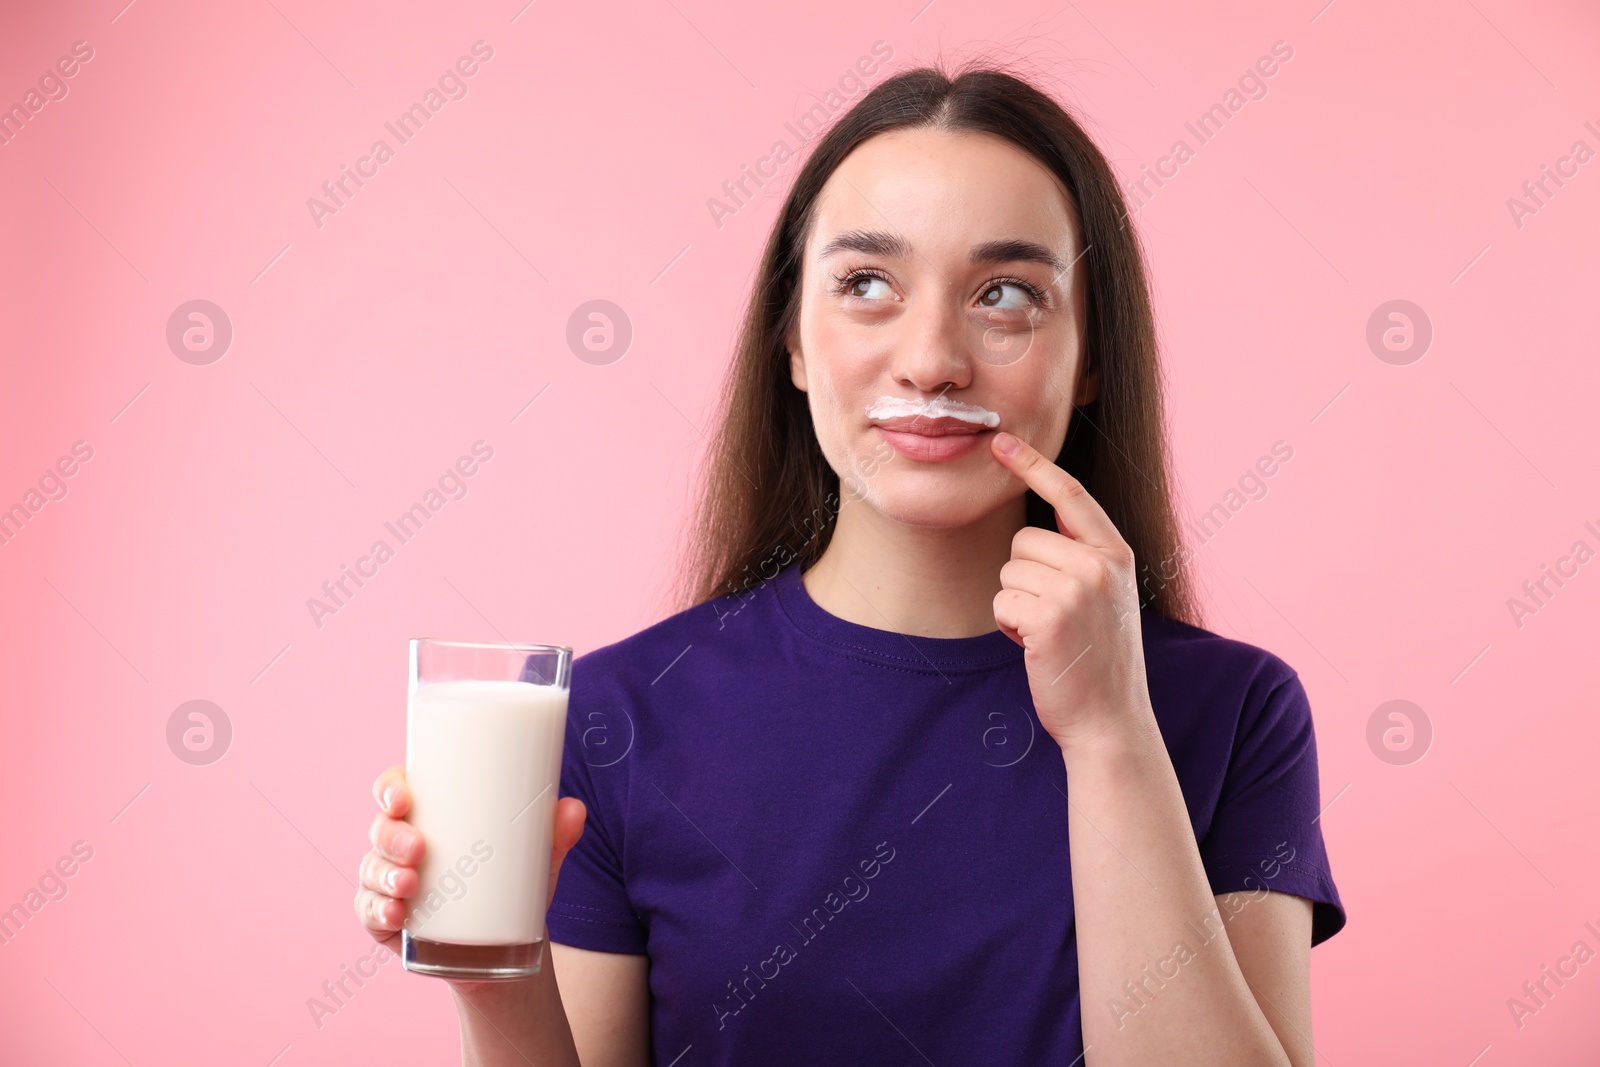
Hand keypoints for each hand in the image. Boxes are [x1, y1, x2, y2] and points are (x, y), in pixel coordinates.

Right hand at [354, 765, 588, 985]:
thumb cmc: (511, 883)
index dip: (390, 788)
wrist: (503, 947)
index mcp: (430, 816)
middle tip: (419, 849)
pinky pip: (368, 912)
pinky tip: (395, 915)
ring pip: (373, 869)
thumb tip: (574, 808)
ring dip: (385, 875)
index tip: (402, 798)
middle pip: (381, 828)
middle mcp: (402, 844)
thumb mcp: (535, 859)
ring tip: (410, 885)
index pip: (396, 790)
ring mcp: (389, 882)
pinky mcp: (386, 919)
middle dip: (392, 836)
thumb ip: (555, 834)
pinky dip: (377, 912)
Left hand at [989, 431, 1153, 748]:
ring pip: (1008, 571)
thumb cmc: (1098, 659)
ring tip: (1049, 635)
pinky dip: (1009, 626)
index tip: (1001, 442)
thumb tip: (1036, 530)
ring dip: (1016, 604)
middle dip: (1024, 577)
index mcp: (1116, 554)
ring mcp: (1077, 590)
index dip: (1033, 464)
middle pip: (1023, 540)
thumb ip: (1082, 559)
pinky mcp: (1049, 617)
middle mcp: (1100, 565)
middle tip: (1053, 618)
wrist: (1111, 720)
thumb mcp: (1106, 597)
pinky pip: (1001, 601)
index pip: (1071, 494)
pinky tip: (1036, 648)